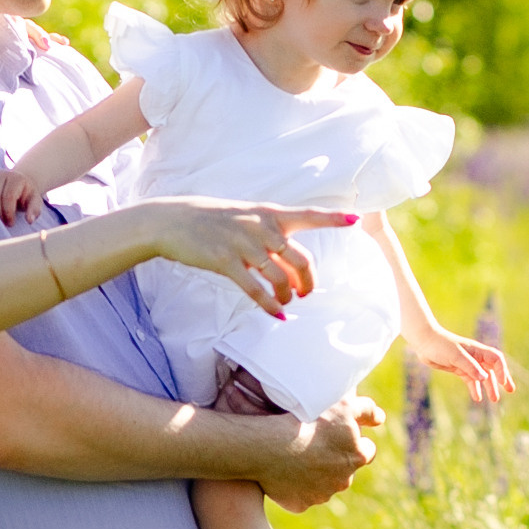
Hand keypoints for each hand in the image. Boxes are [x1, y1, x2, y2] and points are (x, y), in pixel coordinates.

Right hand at [0, 167, 46, 227]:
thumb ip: (34, 210)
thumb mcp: (35, 202)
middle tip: (4, 223)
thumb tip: (30, 220)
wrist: (20, 185)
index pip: (8, 196)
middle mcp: (1, 175)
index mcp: (15, 178)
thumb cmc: (28, 196)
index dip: (8, 212)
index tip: (11, 223)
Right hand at [152, 200, 356, 318]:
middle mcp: (260, 228)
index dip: (333, 218)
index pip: (308, 214)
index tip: (356, 219)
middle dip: (308, 280)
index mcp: (268, 213)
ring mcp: (243, 244)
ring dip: (288, 295)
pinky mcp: (225, 262)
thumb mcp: (244, 216)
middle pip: (300, 259)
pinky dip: (268, 304)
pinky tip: (276, 314)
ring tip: (286, 303)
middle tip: (306, 293)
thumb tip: (288, 262)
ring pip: (280, 277)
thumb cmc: (211, 219)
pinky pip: (255, 289)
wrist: (172, 221)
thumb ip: (269, 234)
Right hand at [261, 396, 379, 511]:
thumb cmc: (307, 421)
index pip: (367, 451)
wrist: (269, 446)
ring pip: (324, 485)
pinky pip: (301, 497)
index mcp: (357, 457)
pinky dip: (296, 488)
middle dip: (335, 460)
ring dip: (316, 475)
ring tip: (297, 458)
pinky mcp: (301, 504)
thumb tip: (380, 418)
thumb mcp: (343, 405)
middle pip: (344, 471)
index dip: (355, 442)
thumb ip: (366, 410)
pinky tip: (285, 474)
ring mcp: (321, 495)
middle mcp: (344, 481)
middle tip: (316, 445)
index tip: (339, 435)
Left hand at [419, 325, 515, 404]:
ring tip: (494, 400)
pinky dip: (475, 388)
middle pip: (493, 369)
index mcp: (477, 351)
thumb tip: (484, 377)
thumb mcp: (456, 356)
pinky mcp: (458, 369)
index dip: (502, 371)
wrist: (424, 341)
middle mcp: (474, 357)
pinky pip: (470, 380)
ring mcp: (467, 363)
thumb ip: (470, 366)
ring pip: (482, 377)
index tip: (503, 383)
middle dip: (502, 380)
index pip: (496, 359)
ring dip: (489, 387)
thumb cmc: (440, 345)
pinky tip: (477, 398)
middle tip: (510, 391)